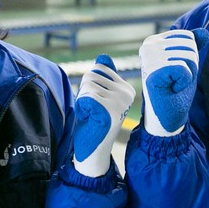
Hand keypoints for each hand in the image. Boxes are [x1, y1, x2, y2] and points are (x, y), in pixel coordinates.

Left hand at [73, 55, 135, 176]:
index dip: (90, 84)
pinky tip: (90, 119)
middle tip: (92, 111)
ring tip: (91, 115)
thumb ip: (103, 77)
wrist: (93, 151)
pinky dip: (81, 108)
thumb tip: (103, 56)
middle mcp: (127, 93)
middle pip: (92, 75)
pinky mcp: (107, 108)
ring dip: (82, 100)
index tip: (97, 103)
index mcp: (127, 89)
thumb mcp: (100, 96)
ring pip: (87, 85)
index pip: (100, 69)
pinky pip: (84, 96)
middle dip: (85, 91)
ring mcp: (119, 101)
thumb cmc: (95, 123)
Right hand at [139, 28, 208, 136]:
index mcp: (153, 41)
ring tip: (173, 84)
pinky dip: (184, 82)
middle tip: (177, 79)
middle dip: (191, 65)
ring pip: (188, 56)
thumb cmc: (175, 90)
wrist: (168, 116)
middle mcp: (148, 46)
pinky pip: (184, 69)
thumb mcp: (187, 64)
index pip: (188, 37)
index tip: (177, 71)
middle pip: (190, 45)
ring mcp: (149, 58)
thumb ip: (193, 46)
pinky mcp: (153, 71)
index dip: (190, 56)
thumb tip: (204, 32)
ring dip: (188, 74)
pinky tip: (171, 89)